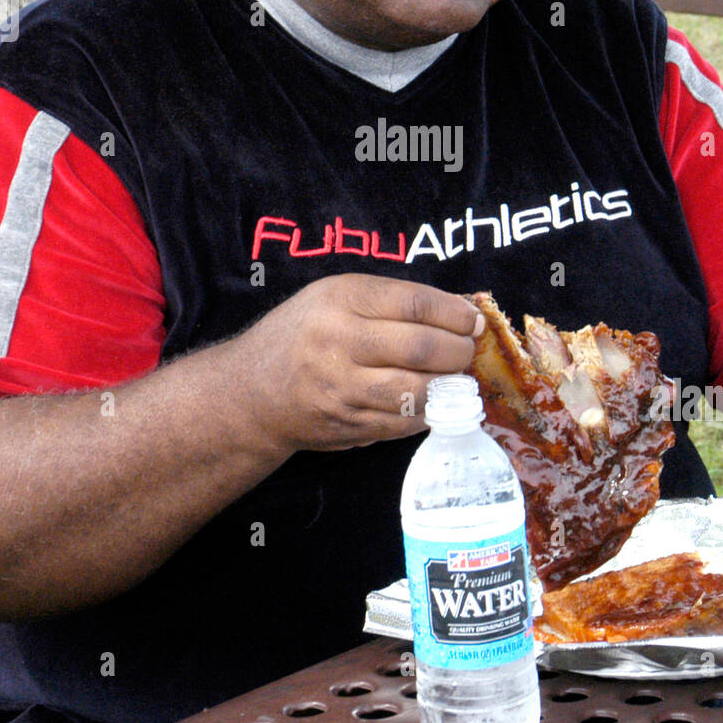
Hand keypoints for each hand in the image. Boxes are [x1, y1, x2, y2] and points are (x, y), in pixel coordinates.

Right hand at [233, 274, 482, 451]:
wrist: (250, 391)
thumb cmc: (302, 333)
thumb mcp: (335, 296)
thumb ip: (391, 301)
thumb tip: (458, 309)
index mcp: (340, 299)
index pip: (415, 303)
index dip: (454, 313)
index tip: (472, 319)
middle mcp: (338, 342)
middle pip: (421, 347)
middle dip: (458, 351)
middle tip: (468, 350)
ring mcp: (342, 389)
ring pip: (417, 391)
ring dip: (449, 386)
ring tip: (456, 377)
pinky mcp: (347, 426)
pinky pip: (403, 423)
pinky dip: (428, 412)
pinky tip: (434, 401)